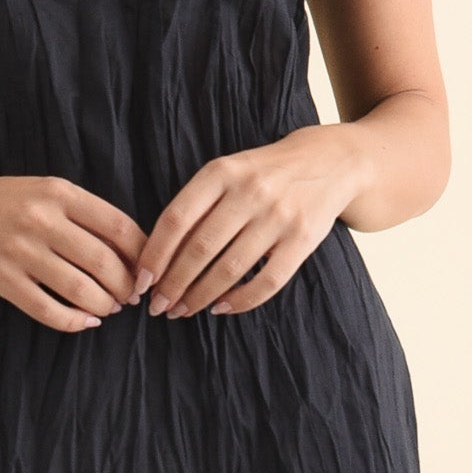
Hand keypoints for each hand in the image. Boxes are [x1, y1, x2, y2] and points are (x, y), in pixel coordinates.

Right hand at [0, 172, 145, 333]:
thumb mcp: (41, 190)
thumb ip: (80, 214)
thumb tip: (127, 249)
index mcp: (59, 193)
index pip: (119, 227)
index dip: (142, 254)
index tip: (147, 270)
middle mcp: (42, 219)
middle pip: (105, 263)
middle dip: (126, 287)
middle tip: (129, 296)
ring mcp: (20, 251)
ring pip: (81, 290)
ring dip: (103, 305)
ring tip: (108, 308)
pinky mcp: (1, 279)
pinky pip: (48, 310)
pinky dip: (74, 322)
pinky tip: (84, 321)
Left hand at [134, 127, 364, 319]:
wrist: (330, 161)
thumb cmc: (263, 172)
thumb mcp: (227, 171)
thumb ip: (196, 205)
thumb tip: (156, 256)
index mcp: (221, 172)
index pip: (176, 219)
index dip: (154, 254)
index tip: (141, 281)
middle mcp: (249, 192)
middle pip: (199, 249)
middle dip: (173, 284)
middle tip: (158, 305)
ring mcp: (279, 216)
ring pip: (229, 269)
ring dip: (200, 296)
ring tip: (183, 310)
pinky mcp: (303, 239)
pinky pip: (266, 281)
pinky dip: (240, 301)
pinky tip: (220, 308)